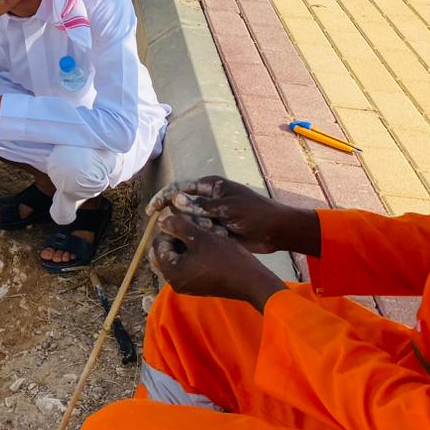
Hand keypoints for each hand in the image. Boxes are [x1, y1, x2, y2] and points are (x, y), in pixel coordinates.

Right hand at [146, 176, 319, 254]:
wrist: (277, 231)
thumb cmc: (257, 213)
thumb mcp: (229, 207)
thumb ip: (202, 205)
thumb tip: (175, 199)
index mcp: (210, 186)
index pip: (179, 188)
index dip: (163, 198)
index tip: (152, 211)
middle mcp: (207, 198)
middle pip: (181, 206)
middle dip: (178, 218)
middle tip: (178, 229)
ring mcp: (210, 214)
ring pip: (189, 221)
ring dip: (193, 229)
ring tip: (208, 234)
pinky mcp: (214, 229)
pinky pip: (198, 233)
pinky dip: (199, 238)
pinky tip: (204, 243)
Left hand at [150, 212, 286, 311]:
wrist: (252, 281)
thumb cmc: (226, 258)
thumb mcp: (200, 237)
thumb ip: (178, 226)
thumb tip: (162, 221)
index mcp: (171, 272)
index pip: (158, 245)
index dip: (169, 229)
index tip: (184, 220)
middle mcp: (175, 282)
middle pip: (165, 252)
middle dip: (176, 237)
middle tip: (190, 226)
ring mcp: (186, 285)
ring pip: (177, 258)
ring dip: (185, 243)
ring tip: (201, 233)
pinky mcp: (198, 284)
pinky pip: (187, 265)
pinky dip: (193, 253)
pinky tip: (207, 243)